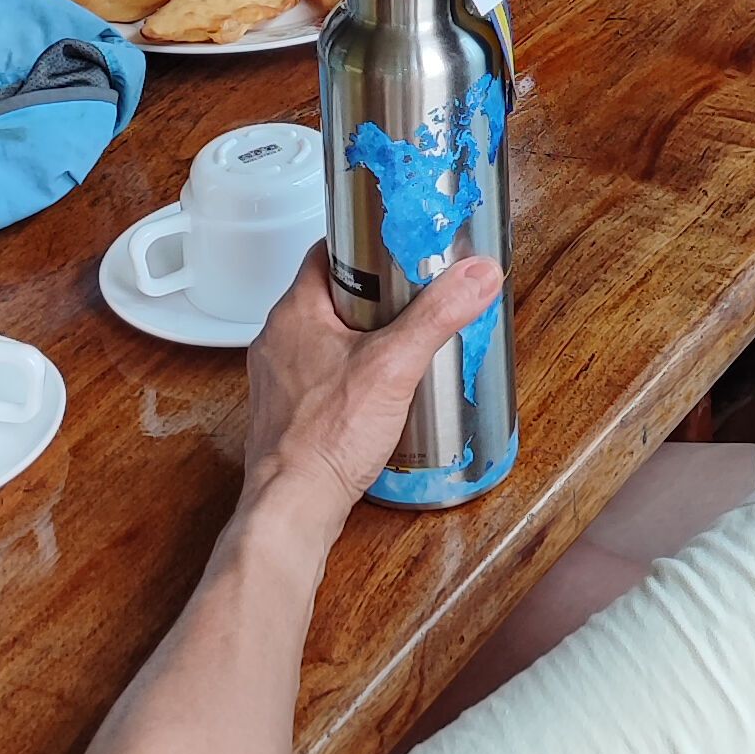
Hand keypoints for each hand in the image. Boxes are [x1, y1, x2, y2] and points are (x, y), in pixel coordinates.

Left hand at [236, 249, 505, 535]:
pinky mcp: (287, 414)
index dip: (362, 246)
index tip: (396, 248)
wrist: (294, 507)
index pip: (325, 253)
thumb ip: (437, 316)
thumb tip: (476, 274)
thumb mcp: (394, 366)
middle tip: (410, 298)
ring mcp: (279, 380)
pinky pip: (319, 377)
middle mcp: (278, 342)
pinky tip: (375, 392)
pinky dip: (347, 376)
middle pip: (328, 296)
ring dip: (359, 338)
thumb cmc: (326, 438)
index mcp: (294, 313)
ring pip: (323, 338)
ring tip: (399, 345)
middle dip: (370, 296)